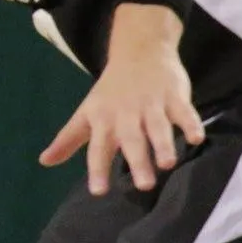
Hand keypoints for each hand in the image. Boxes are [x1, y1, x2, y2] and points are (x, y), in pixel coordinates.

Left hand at [40, 4, 204, 194]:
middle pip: (131, 139)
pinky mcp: (174, 96)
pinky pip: (184, 111)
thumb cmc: (110, 92)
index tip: (98, 191)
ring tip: (167, 164)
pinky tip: (196, 138)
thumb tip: (44, 162)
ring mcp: (151, 104)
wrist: (137, 51)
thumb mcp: (86, 113)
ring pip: (158, 126)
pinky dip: (191, 123)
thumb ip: (68, 140)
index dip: (97, 169)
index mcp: (103, 120)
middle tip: (143, 186)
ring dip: (163, 144)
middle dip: (137, 161)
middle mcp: (126, 113)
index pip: (98, 147)